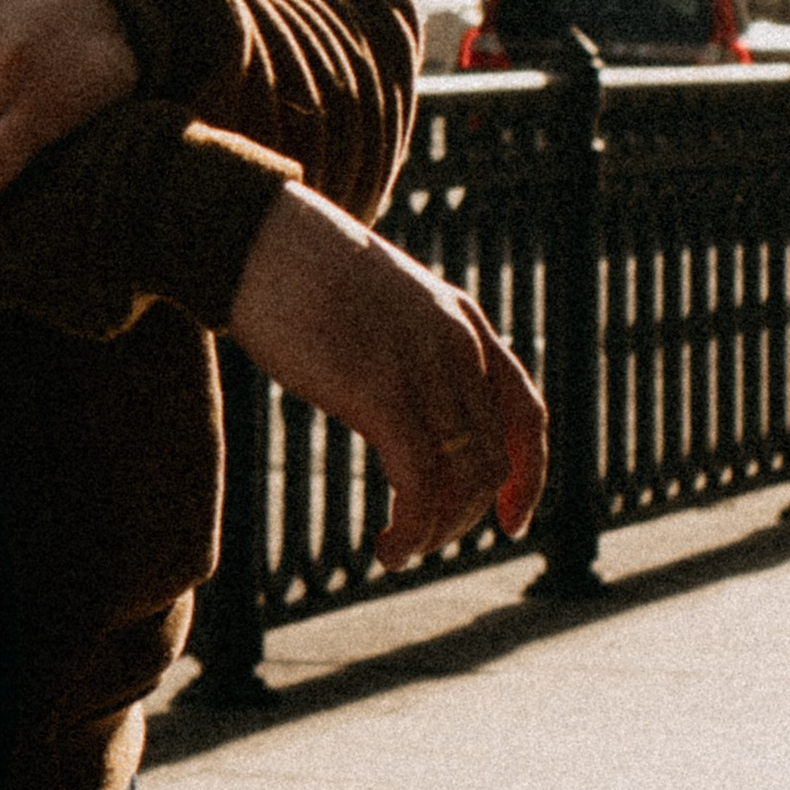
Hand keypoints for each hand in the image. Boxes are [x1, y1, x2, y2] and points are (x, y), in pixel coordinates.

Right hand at [227, 182, 547, 567]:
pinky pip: (420, 486)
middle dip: (464, 514)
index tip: (511, 519)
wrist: (261, 239)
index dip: (528, 476)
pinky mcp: (382, 395)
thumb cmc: (302, 266)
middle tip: (423, 537)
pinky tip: (387, 549)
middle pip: (491, 459)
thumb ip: (409, 340)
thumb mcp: (382, 298)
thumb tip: (401, 393)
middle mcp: (458, 347)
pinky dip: (413, 531)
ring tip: (402, 550)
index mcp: (463, 321)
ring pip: (463, 479)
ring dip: (438, 531)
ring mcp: (424, 370)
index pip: (526, 414)